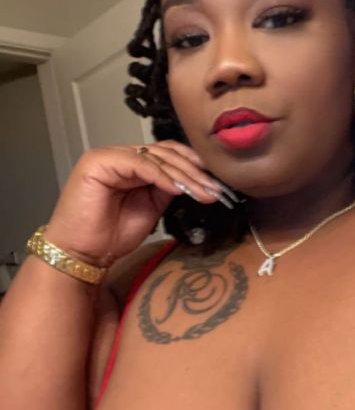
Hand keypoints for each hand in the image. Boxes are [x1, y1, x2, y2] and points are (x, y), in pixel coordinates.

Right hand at [43, 141, 237, 264]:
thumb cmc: (109, 236)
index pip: (169, 155)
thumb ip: (167, 190)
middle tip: (216, 190)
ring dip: (184, 175)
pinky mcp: (98, 162)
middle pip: (166, 153)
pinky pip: (140, 164)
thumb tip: (195, 181)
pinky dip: (163, 176)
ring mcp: (108, 155)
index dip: (195, 167)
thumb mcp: (150, 209)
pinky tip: (179, 189)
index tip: (218, 186)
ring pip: (156, 157)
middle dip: (195, 172)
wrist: (81, 255)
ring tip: (204, 192)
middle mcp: (119, 155)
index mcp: (131, 164)